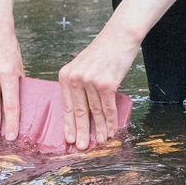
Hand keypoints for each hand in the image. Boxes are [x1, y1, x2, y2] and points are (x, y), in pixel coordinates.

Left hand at [57, 31, 138, 150]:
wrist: (119, 36)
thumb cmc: (102, 52)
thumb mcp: (82, 66)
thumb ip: (79, 85)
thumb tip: (83, 111)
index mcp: (66, 75)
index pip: (66, 105)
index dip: (68, 124)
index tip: (69, 139)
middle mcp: (75, 78)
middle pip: (79, 112)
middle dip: (81, 132)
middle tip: (82, 147)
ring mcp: (90, 81)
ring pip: (94, 112)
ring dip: (98, 129)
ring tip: (99, 142)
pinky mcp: (106, 83)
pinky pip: (108, 108)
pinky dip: (110, 122)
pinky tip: (110, 131)